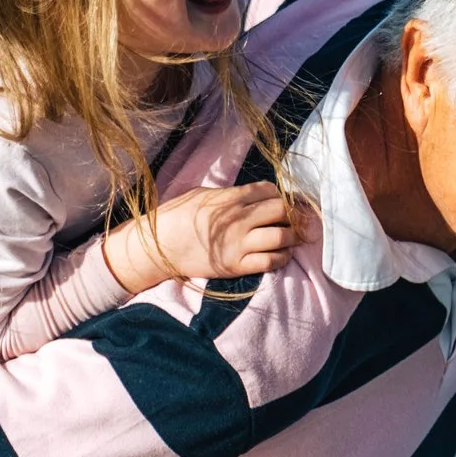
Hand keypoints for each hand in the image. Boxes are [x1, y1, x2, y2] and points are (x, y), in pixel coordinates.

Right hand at [105, 182, 312, 291]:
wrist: (158, 246)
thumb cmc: (176, 216)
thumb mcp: (202, 194)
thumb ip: (230, 194)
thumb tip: (252, 195)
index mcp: (231, 197)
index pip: (271, 191)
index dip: (282, 196)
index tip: (284, 203)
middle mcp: (239, 218)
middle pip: (282, 211)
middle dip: (294, 215)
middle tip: (297, 220)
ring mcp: (239, 243)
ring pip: (282, 236)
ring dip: (292, 237)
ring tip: (291, 239)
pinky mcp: (236, 265)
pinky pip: (270, 261)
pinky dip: (282, 258)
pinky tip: (281, 255)